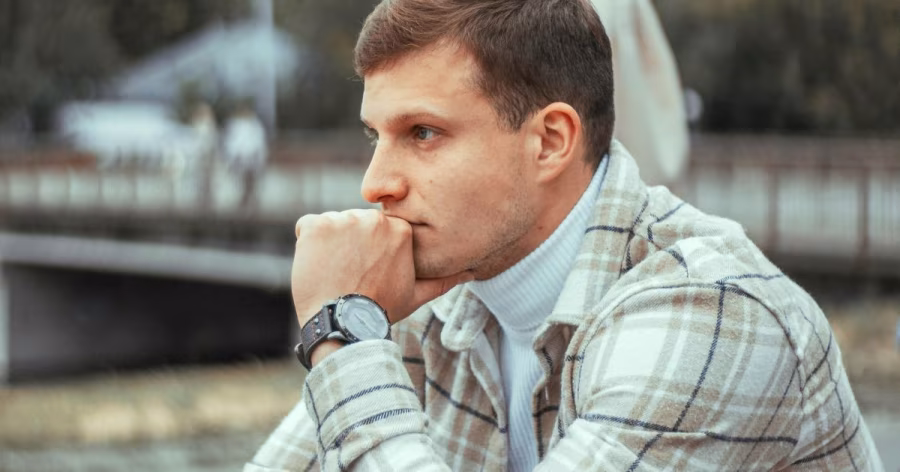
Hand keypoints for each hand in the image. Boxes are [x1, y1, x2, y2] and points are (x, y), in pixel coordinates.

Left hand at [291, 209, 472, 328]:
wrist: (344, 324)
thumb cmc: (380, 310)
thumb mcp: (417, 295)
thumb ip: (442, 279)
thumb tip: (472, 272)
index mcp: (399, 230)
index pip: (377, 230)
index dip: (370, 252)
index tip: (366, 272)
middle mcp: (372, 218)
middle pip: (355, 225)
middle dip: (350, 245)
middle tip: (349, 275)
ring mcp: (342, 220)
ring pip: (332, 226)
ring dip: (329, 245)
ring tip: (334, 274)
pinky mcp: (315, 226)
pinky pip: (306, 227)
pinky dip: (307, 245)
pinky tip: (316, 267)